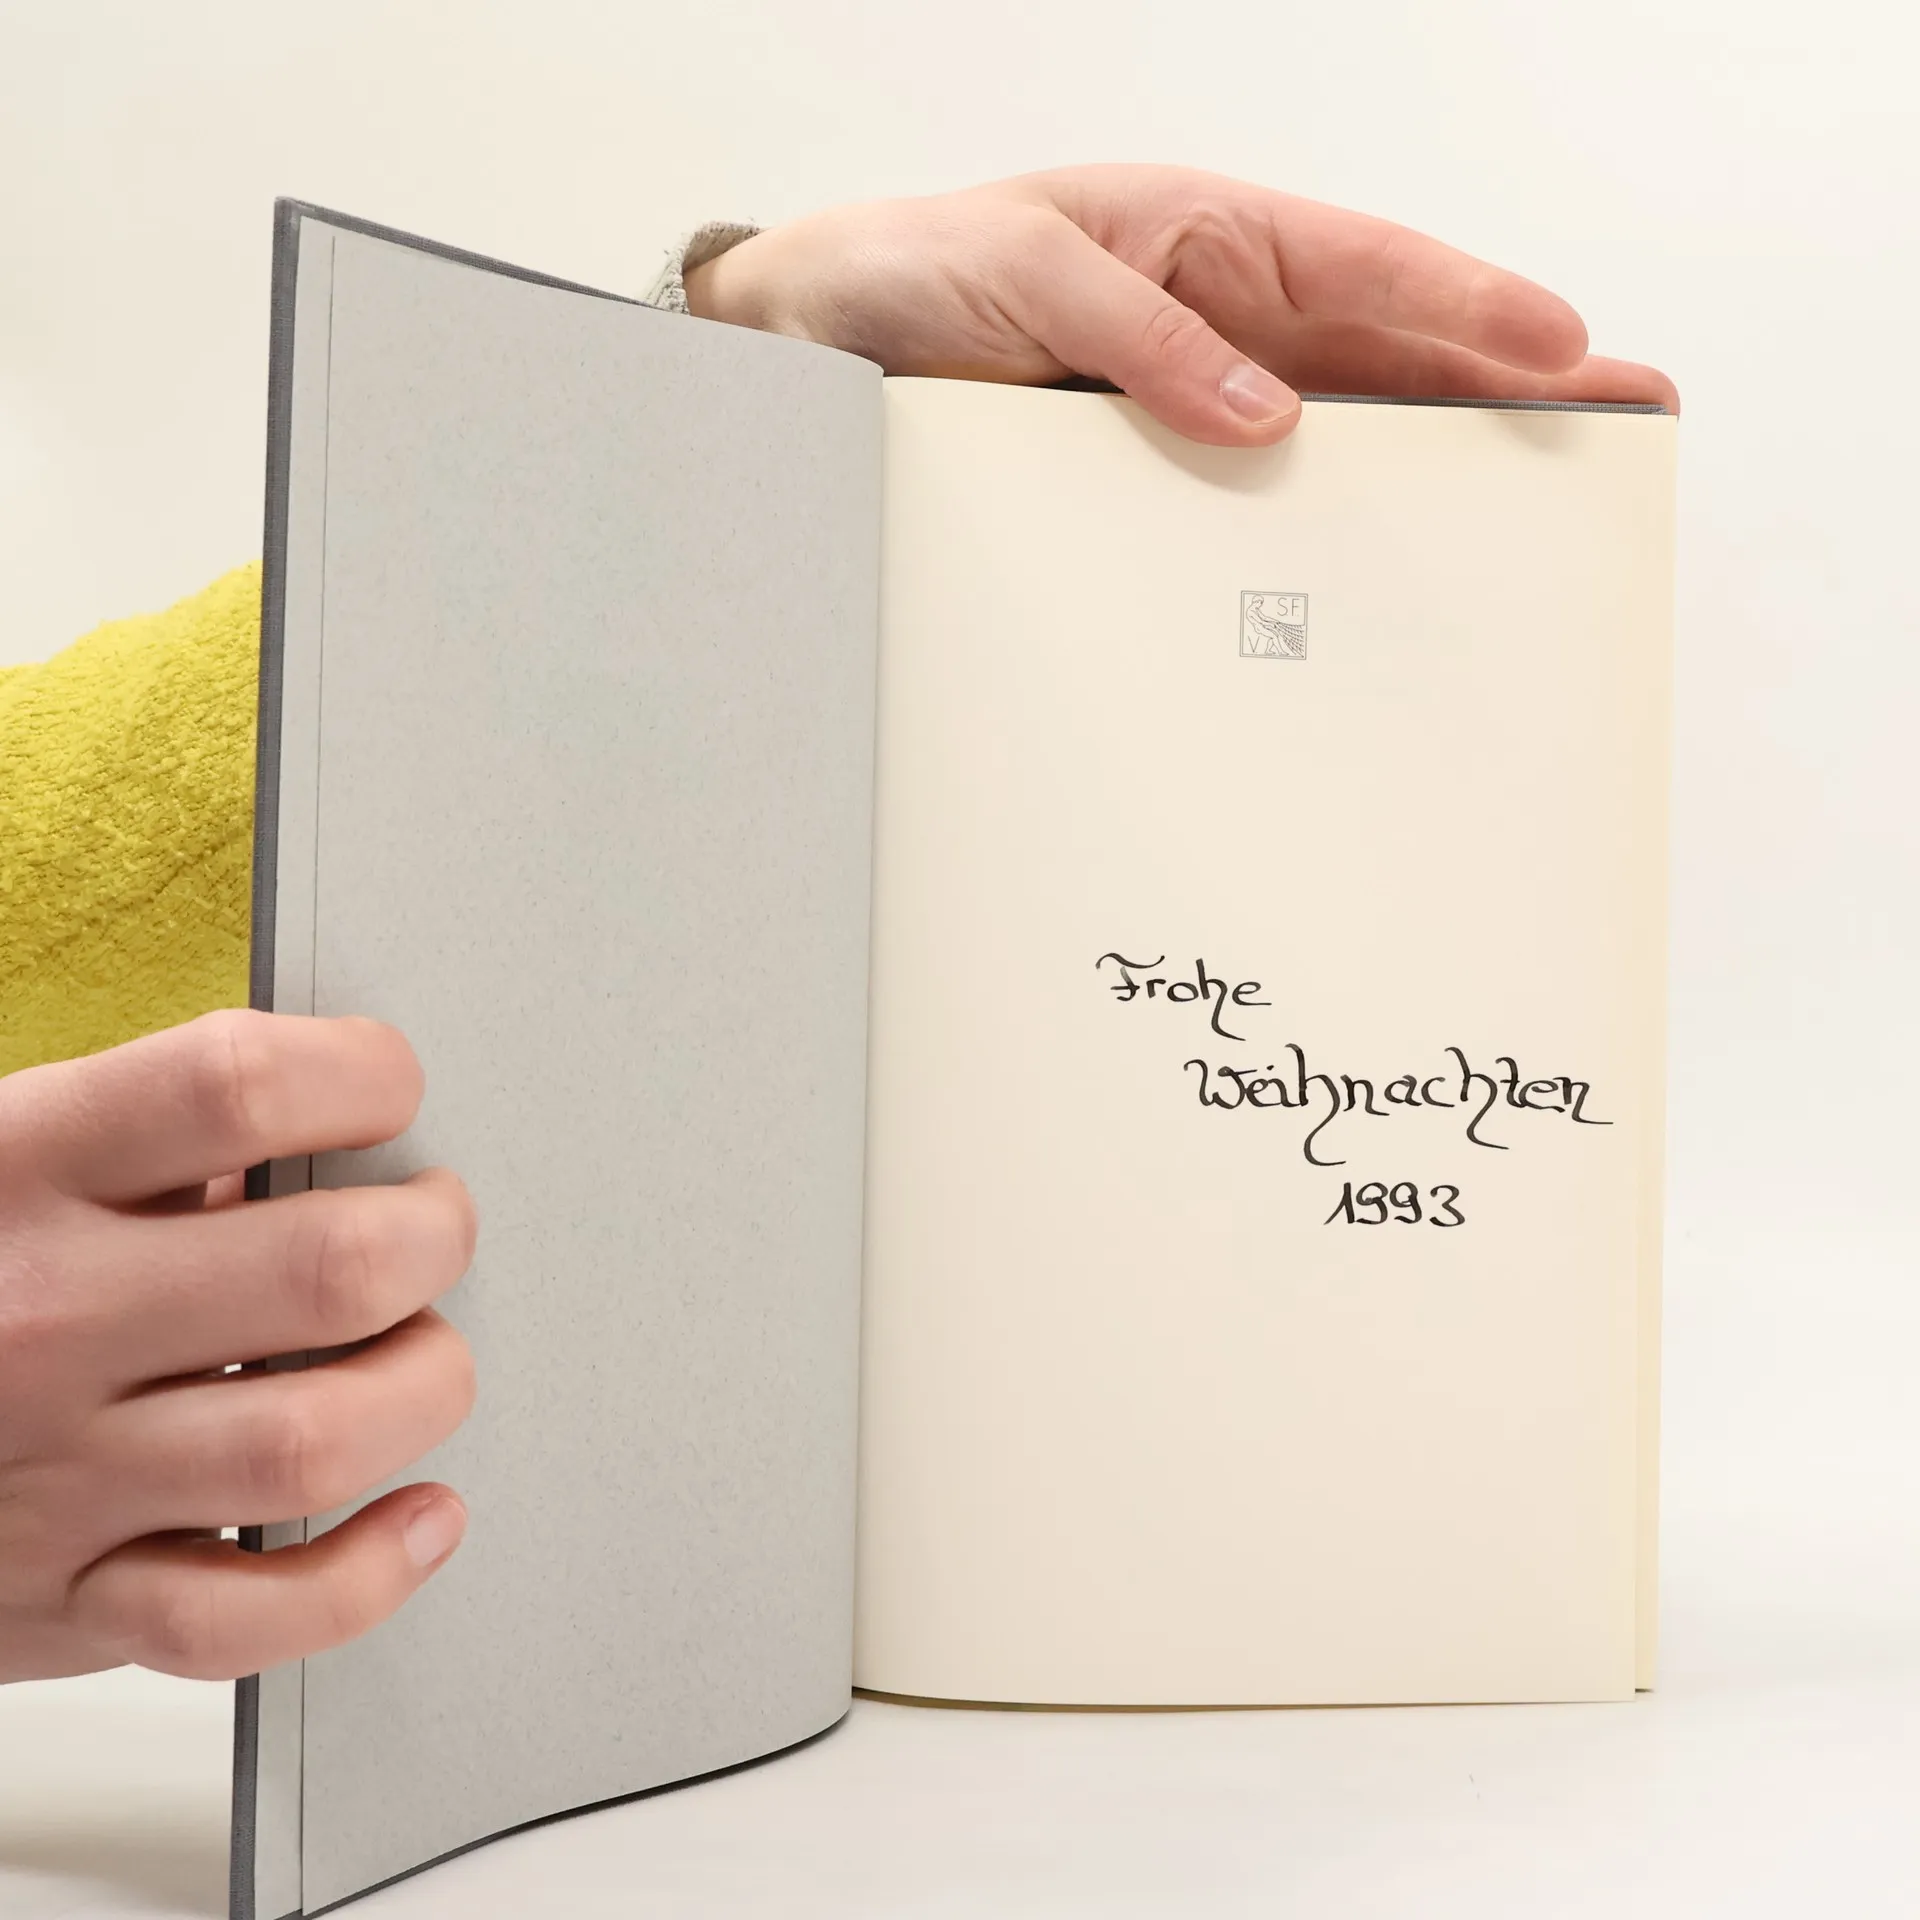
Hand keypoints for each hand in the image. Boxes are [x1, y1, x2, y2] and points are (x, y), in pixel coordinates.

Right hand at [0, 1011, 475, 1683]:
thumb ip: (152, 1138)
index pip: (238, 1086)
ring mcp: (54, 1472)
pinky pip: (250, 1615)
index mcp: (19, 1171)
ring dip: (421, 1391)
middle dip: (432, 1239)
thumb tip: (333, 1133)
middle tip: (431, 1229)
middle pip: (329, 1270)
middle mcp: (42, 1319)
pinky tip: (418, 1513)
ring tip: (420, 1354)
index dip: (362, 1075)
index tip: (390, 1090)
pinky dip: (366, 1574)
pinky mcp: (65, 1601)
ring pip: (316, 1441)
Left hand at [686, 163, 1676, 445]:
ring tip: (1545, 499)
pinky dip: (1323, 534)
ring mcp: (1196, 402)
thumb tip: (1265, 419)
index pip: (1365, 268)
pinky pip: (1256, 506)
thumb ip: (1141, 333)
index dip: (1469, 307)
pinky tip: (1378, 567)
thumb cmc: (908, 267)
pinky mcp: (1152, 471)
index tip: (1566, 348)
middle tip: (1627, 415)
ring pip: (1347, 432)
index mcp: (1203, 237)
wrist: (807, 344)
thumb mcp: (1020, 270)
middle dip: (1510, 383)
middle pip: (1392, 355)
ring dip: (1442, 465)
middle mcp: (1220, 321)